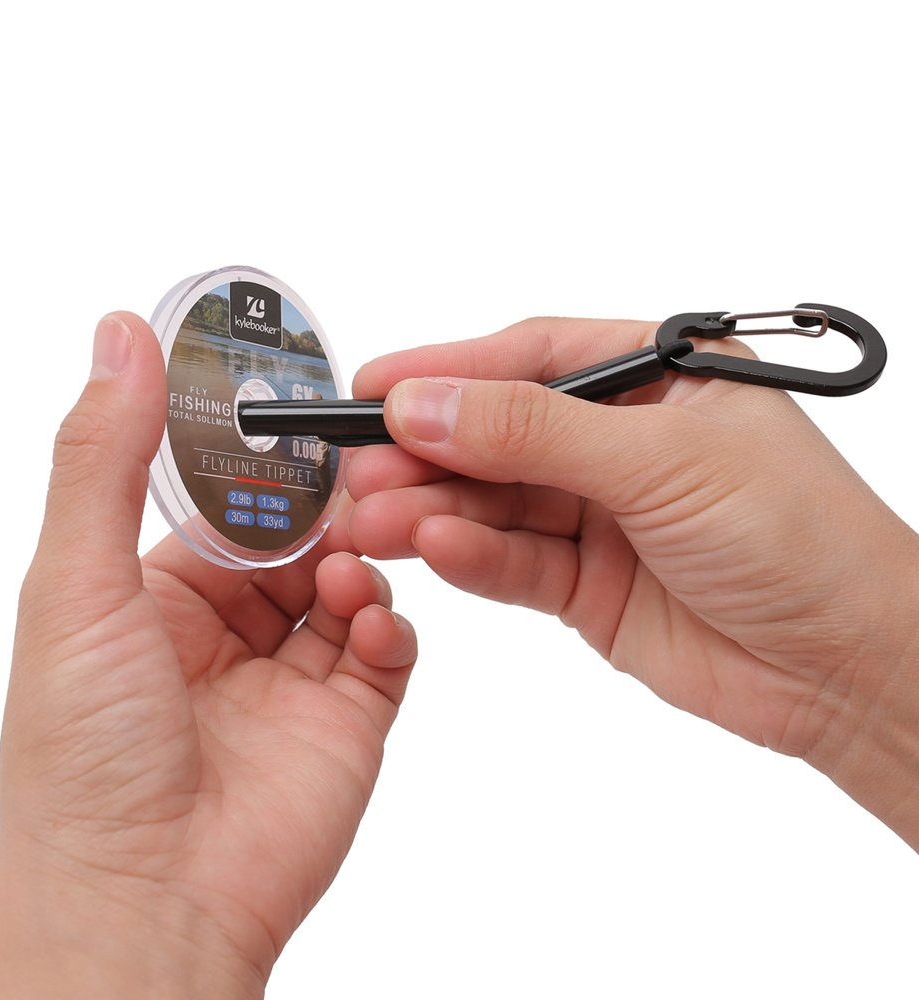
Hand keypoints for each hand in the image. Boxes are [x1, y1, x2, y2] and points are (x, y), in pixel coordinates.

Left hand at [0, 314, 416, 997]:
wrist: (148, 904)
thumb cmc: (85, 756)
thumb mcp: (76, 584)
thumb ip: (104, 456)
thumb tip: (118, 333)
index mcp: (155, 594)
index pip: (225, 499)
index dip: (260, 457)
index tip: (298, 410)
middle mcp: (225, 631)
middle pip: (298, 537)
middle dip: (327, 509)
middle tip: (353, 481)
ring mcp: (291, 676)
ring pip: (351, 583)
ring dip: (360, 563)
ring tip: (351, 569)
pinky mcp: (347, 718)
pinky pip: (388, 650)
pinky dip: (388, 627)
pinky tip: (366, 628)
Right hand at [348, 317, 918, 847]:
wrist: (850, 667)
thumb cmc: (801, 537)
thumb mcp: (661, 460)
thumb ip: (534, 432)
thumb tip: (427, 404)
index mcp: (654, 379)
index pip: (530, 358)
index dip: (449, 370)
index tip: (375, 386)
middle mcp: (621, 442)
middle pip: (499, 434)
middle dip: (429, 450)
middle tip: (361, 466)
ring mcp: (601, 515)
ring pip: (496, 502)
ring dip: (436, 509)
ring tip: (377, 519)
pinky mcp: (588, 584)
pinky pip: (514, 562)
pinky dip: (473, 557)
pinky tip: (434, 549)